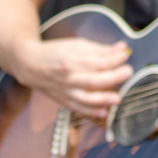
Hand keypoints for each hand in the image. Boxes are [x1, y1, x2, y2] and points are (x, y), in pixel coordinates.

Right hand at [14, 37, 132, 120]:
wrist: (29, 65)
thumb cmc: (55, 53)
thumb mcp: (76, 45)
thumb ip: (99, 49)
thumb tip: (122, 48)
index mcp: (70, 60)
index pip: (95, 62)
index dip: (113, 59)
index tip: (124, 55)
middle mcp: (66, 78)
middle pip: (92, 81)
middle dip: (113, 78)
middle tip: (128, 72)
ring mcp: (64, 91)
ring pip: (85, 99)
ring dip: (103, 100)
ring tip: (118, 98)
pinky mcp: (63, 101)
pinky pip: (78, 109)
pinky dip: (91, 112)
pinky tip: (104, 112)